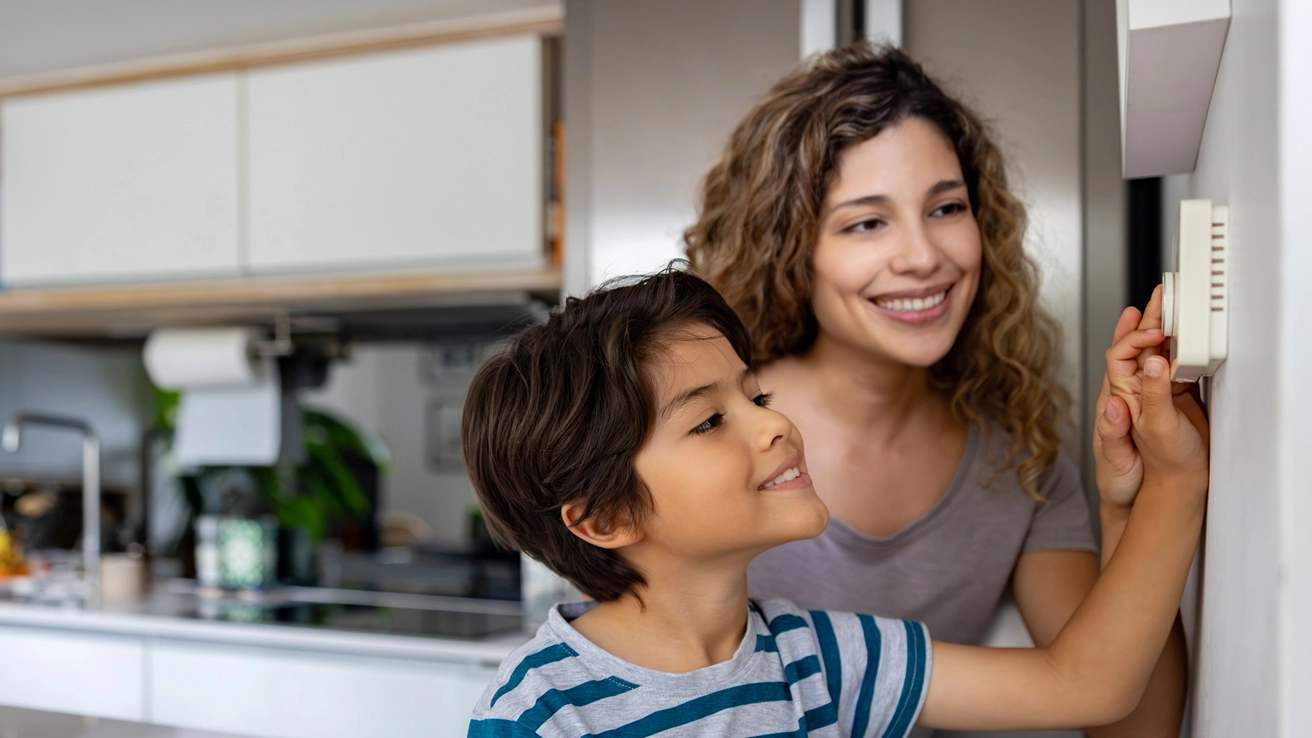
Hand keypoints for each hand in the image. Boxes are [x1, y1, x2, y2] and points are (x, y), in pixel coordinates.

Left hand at [1094, 286, 1166, 507]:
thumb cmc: (1125, 479)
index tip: (1153, 334)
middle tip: (1159, 295)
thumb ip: (1117, 427)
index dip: (1133, 341)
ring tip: (1172, 304)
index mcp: (1116, 400)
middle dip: (1146, 320)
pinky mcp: (1173, 401)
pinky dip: (1183, 350)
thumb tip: (1118, 396)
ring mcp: (1153, 394)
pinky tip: (1190, 337)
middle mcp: (1132, 392)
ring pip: (1157, 354)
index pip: (1119, 358)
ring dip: (1164, 329)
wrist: (1149, 497)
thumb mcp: (1119, 455)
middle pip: (1136, 348)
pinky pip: (1177, 368)